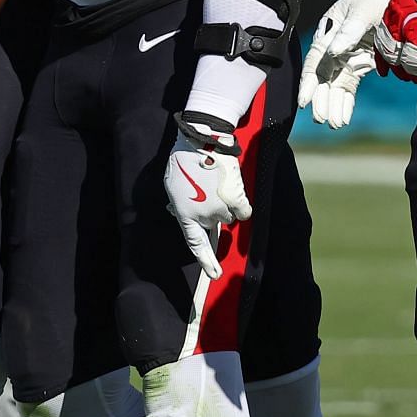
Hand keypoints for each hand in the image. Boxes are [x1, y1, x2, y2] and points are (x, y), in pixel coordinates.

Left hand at [164, 114, 250, 279]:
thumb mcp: (172, 185)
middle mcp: (202, 217)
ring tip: (216, 181)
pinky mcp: (236, 200)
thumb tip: (175, 214)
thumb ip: (177, 204)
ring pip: (230, 216)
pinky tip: (231, 186)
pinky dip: (241, 202)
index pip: (195, 244)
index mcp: (184, 214)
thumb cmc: (184, 160)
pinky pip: (244, 212)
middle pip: (215, 224)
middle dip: (212, 211)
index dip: (206, 261)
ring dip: (226, 204)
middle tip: (207, 189)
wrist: (201, 141)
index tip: (214, 275)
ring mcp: (219, 210)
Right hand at [298, 0, 406, 127]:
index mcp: (328, 33)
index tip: (305, 101)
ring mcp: (346, 57)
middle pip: (322, 78)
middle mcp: (334, 48)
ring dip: (333, 104)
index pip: (314, 62)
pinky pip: (348, 87)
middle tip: (323, 119)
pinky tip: (344, 118)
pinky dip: (345, 102)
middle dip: (321, 99)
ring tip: (335, 124)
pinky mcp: (360, 64)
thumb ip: (348, 31)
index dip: (308, 83)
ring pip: (334, 86)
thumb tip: (333, 52)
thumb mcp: (362, 11)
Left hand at [371, 0, 416, 85]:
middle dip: (398, 67)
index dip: (385, 55)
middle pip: (395, 54)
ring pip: (412, 61)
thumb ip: (405, 5)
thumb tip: (406, 15)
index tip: (386, 64)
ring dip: (413, 73)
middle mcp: (405, 23)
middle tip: (402, 74)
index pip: (383, 40)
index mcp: (395, 10)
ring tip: (416, 79)